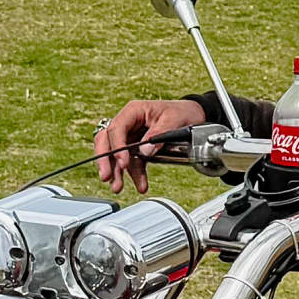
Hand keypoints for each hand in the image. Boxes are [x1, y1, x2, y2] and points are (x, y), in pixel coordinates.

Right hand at [92, 95, 207, 189]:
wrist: (193, 116)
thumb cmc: (182, 112)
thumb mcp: (173, 119)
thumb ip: (159, 134)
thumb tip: (145, 151)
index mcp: (133, 111)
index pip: (117, 129)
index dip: (117, 147)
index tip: (123, 163)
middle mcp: (128, 123)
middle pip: (107, 141)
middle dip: (105, 160)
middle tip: (107, 177)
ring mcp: (131, 136)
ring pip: (116, 154)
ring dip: (117, 172)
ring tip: (118, 187)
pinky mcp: (137, 148)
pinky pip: (131, 162)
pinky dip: (134, 174)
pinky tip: (141, 184)